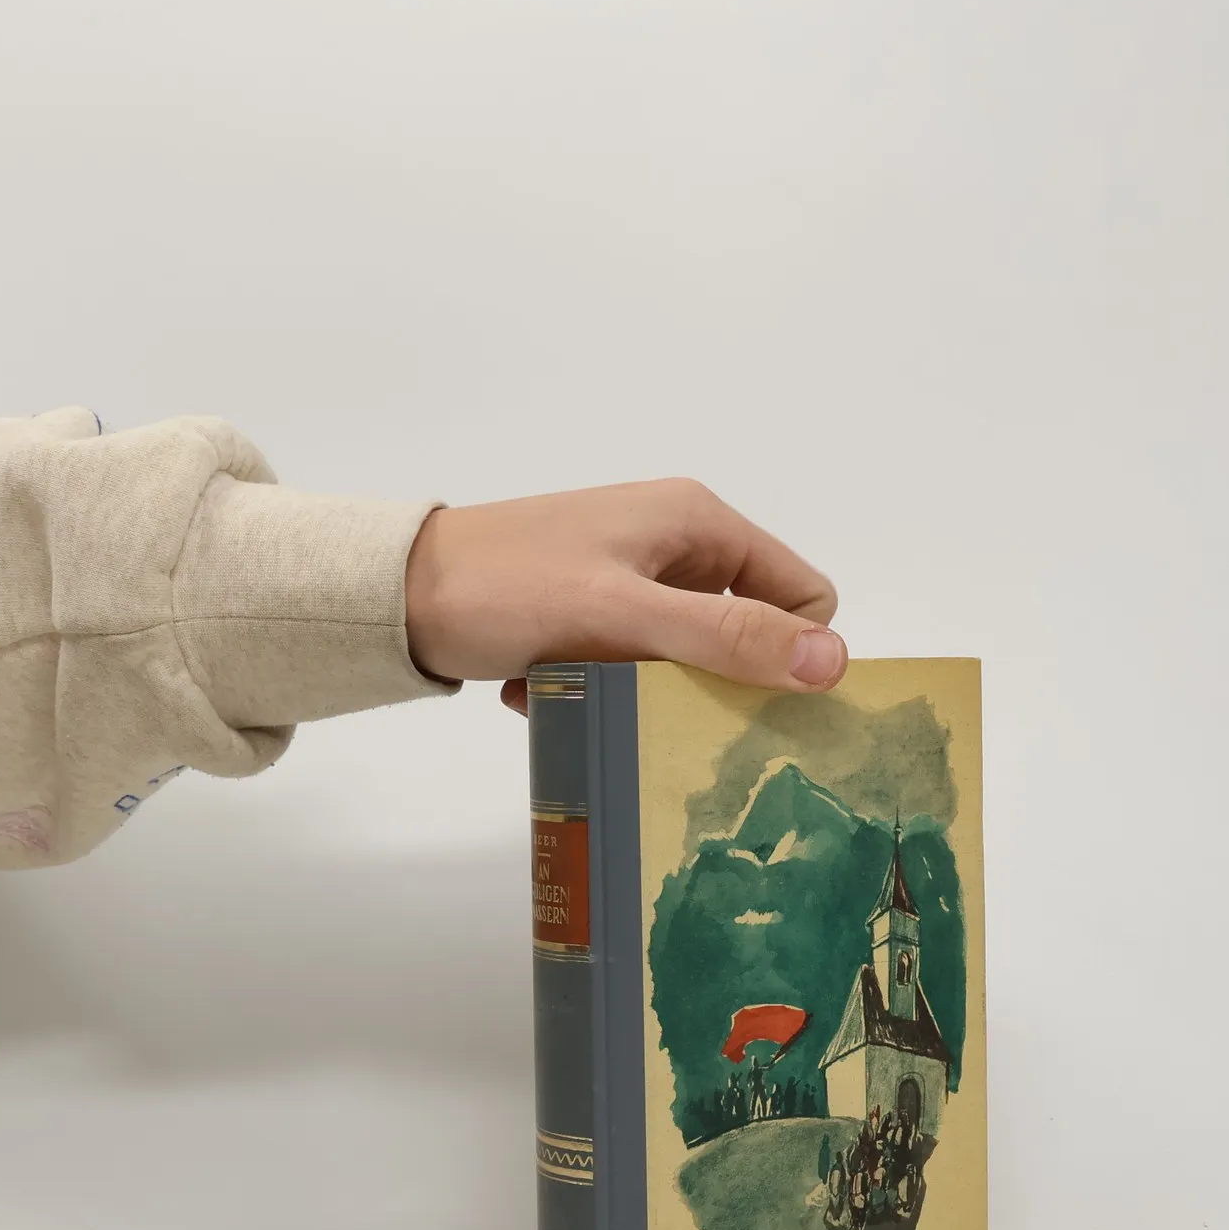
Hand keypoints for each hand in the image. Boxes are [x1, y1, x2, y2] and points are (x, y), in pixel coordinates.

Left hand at [403, 479, 845, 713]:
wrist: (395, 594)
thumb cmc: (507, 589)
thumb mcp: (624, 615)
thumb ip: (726, 638)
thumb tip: (833, 662)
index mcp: (697, 521)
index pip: (801, 594)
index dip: (787, 653)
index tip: (741, 702)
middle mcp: (673, 542)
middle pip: (742, 632)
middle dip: (705, 681)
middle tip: (655, 708)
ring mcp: (629, 577)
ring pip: (683, 659)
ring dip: (642, 688)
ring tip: (588, 690)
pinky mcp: (591, 611)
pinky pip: (630, 665)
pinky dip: (597, 684)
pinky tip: (548, 686)